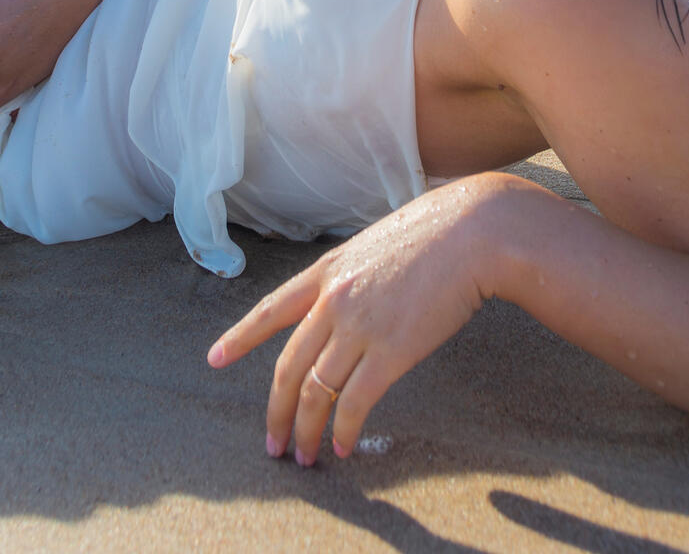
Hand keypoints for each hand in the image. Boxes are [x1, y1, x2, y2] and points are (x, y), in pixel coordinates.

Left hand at [207, 178, 501, 464]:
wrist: (473, 232)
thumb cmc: (436, 232)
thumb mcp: (376, 243)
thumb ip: (354, 274)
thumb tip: (347, 302)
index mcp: (328, 269)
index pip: (271, 309)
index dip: (240, 336)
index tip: (215, 358)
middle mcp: (334, 299)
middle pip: (288, 365)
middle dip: (276, 411)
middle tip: (272, 442)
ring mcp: (359, 326)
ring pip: (315, 391)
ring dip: (306, 430)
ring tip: (305, 455)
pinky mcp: (389, 352)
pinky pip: (354, 403)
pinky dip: (343, 430)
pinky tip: (342, 446)